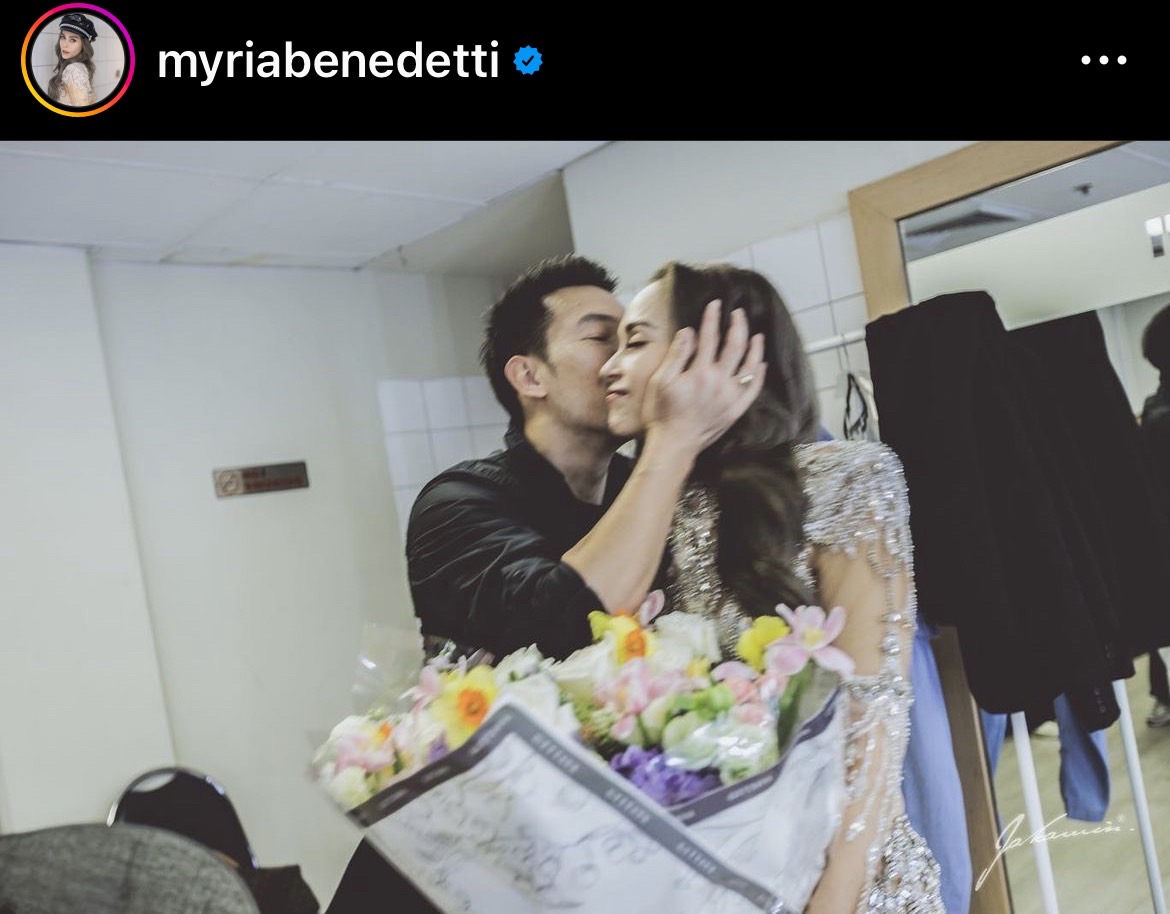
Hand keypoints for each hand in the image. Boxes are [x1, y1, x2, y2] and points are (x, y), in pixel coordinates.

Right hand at [643, 300, 765, 452]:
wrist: (674, 445)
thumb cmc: (662, 413)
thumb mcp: (661, 381)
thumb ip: (677, 355)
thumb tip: (689, 332)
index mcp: (699, 372)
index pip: (709, 337)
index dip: (713, 318)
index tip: (715, 304)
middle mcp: (719, 382)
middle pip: (734, 346)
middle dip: (737, 325)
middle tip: (738, 312)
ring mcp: (730, 397)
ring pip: (749, 366)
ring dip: (754, 347)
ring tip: (756, 334)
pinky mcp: (735, 410)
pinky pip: (752, 389)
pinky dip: (757, 375)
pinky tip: (760, 364)